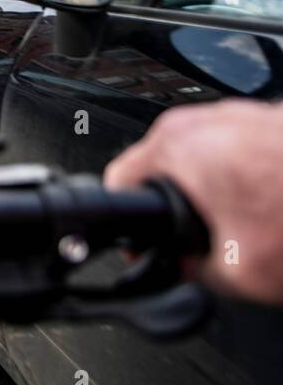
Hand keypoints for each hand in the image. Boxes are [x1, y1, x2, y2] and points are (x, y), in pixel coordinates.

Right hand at [104, 99, 282, 305]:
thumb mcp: (239, 271)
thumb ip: (190, 271)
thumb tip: (179, 270)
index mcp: (178, 147)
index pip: (117, 181)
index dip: (130, 225)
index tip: (148, 244)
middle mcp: (202, 120)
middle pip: (159, 168)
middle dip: (179, 206)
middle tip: (212, 239)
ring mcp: (239, 113)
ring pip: (202, 157)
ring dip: (216, 190)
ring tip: (252, 220)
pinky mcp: (269, 117)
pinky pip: (238, 150)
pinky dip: (249, 176)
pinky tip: (274, 202)